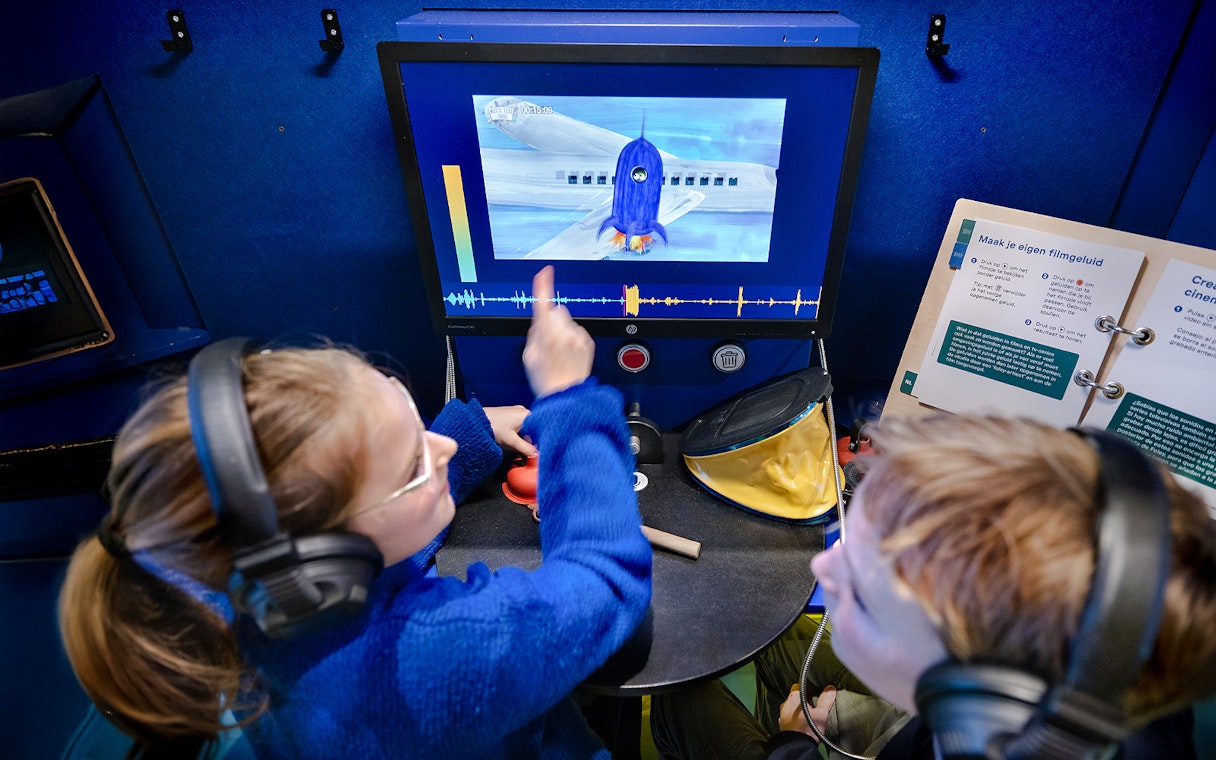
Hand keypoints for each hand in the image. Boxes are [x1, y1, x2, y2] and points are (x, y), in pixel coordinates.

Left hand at [483, 405, 536, 456]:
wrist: (476, 420)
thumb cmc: (493, 426)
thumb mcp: (511, 441)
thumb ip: (525, 448)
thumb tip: (535, 454)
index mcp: (527, 414)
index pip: (539, 429)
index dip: (538, 440)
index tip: (536, 450)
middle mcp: (522, 411)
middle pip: (533, 428)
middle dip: (530, 440)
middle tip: (526, 450)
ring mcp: (515, 412)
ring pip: (525, 427)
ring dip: (523, 437)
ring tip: (517, 445)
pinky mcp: (508, 414)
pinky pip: (518, 425)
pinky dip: (517, 433)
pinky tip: (512, 439)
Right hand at [522, 266, 593, 397]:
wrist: (566, 396)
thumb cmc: (545, 380)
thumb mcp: (529, 357)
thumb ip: (534, 334)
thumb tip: (539, 323)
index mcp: (547, 335)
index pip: (543, 303)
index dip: (543, 285)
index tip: (544, 272)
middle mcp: (565, 333)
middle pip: (556, 311)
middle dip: (551, 320)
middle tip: (547, 341)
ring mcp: (578, 337)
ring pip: (567, 322)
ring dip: (562, 331)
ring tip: (559, 352)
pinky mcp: (587, 343)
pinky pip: (576, 332)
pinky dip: (571, 339)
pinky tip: (568, 355)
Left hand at [778, 684, 835, 739]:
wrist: (797, 746)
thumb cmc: (808, 729)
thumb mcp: (821, 713)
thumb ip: (825, 700)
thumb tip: (830, 689)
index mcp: (793, 698)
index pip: (798, 687)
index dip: (807, 691)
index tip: (813, 696)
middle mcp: (785, 705)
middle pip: (794, 699)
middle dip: (803, 702)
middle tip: (813, 709)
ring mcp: (782, 716)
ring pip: (790, 710)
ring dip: (798, 712)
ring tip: (808, 718)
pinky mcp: (782, 727)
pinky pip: (788, 720)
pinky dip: (794, 721)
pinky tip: (802, 726)